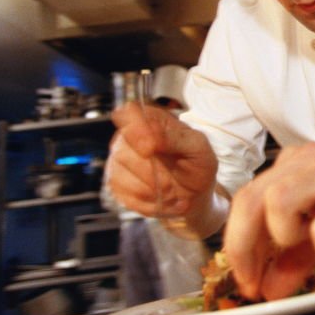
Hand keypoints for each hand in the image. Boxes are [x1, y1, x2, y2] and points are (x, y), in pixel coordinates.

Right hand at [107, 102, 217, 223]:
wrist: (195, 195)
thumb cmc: (197, 164)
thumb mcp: (197, 147)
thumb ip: (174, 138)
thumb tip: (151, 137)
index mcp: (151, 120)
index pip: (129, 113)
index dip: (136, 131)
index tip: (150, 148)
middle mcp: (130, 137)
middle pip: (123, 149)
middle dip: (151, 170)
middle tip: (171, 177)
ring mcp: (120, 160)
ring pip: (120, 174)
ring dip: (151, 188)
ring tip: (170, 188)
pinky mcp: (117, 184)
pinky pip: (124, 194)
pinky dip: (147, 201)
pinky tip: (161, 198)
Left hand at [224, 140, 314, 300]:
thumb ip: (295, 254)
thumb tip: (270, 289)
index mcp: (293, 164)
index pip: (245, 199)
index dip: (236, 243)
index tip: (243, 277)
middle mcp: (307, 162)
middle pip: (252, 200)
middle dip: (243, 247)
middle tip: (252, 281)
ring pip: (279, 203)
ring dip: (284, 236)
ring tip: (308, 244)